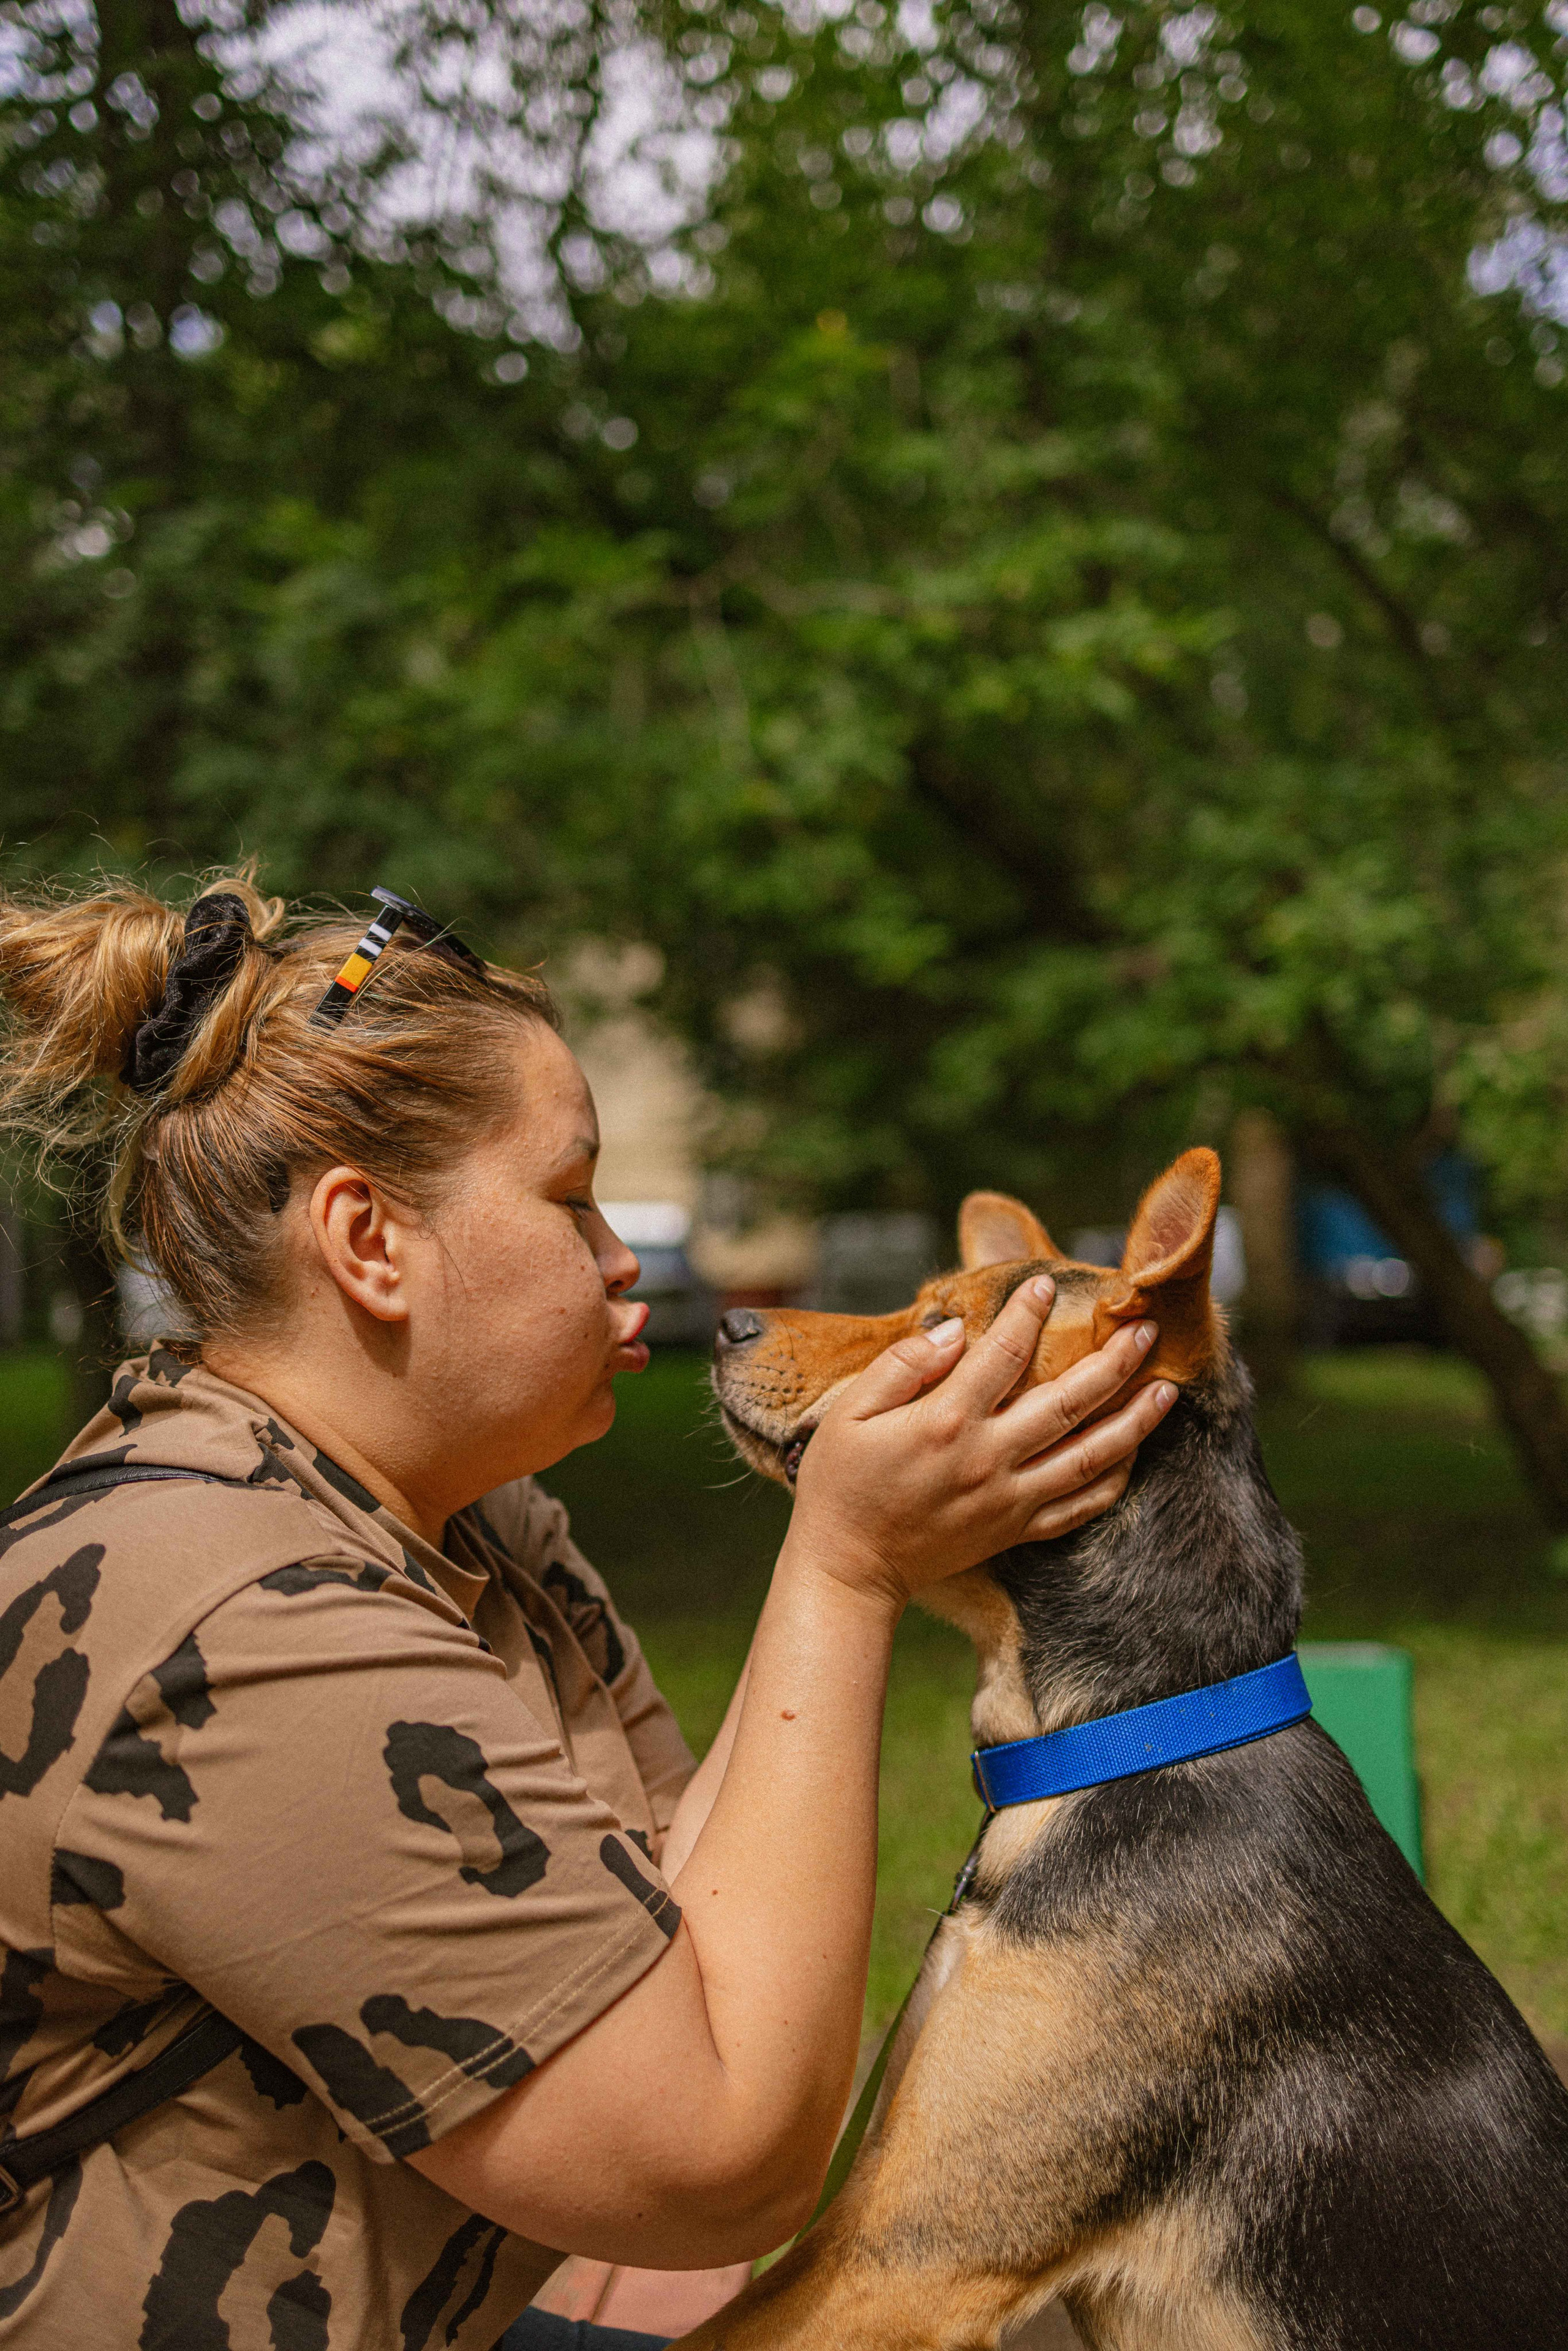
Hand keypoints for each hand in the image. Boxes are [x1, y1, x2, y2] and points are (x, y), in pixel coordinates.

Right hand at [784, 1278, 1174, 1610]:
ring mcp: (1009, 1498)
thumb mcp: (848, 1415)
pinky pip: (1080, 1505)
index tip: (1046, 1284)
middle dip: (1113, 1362)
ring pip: (1090, 1456)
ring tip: (1167, 1389)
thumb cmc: (840, 1485)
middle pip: (1068, 1401)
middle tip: (1144, 1330)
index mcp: (946, 1421)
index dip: (1028, 1312)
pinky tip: (1135, 1452)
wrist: (849, 1569)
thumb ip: (902, 1366)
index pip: (1004, 1352)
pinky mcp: (1016, 1528)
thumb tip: (957, 1330)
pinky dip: (1114, 1479)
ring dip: (1134, 1421)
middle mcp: (988, 1458)